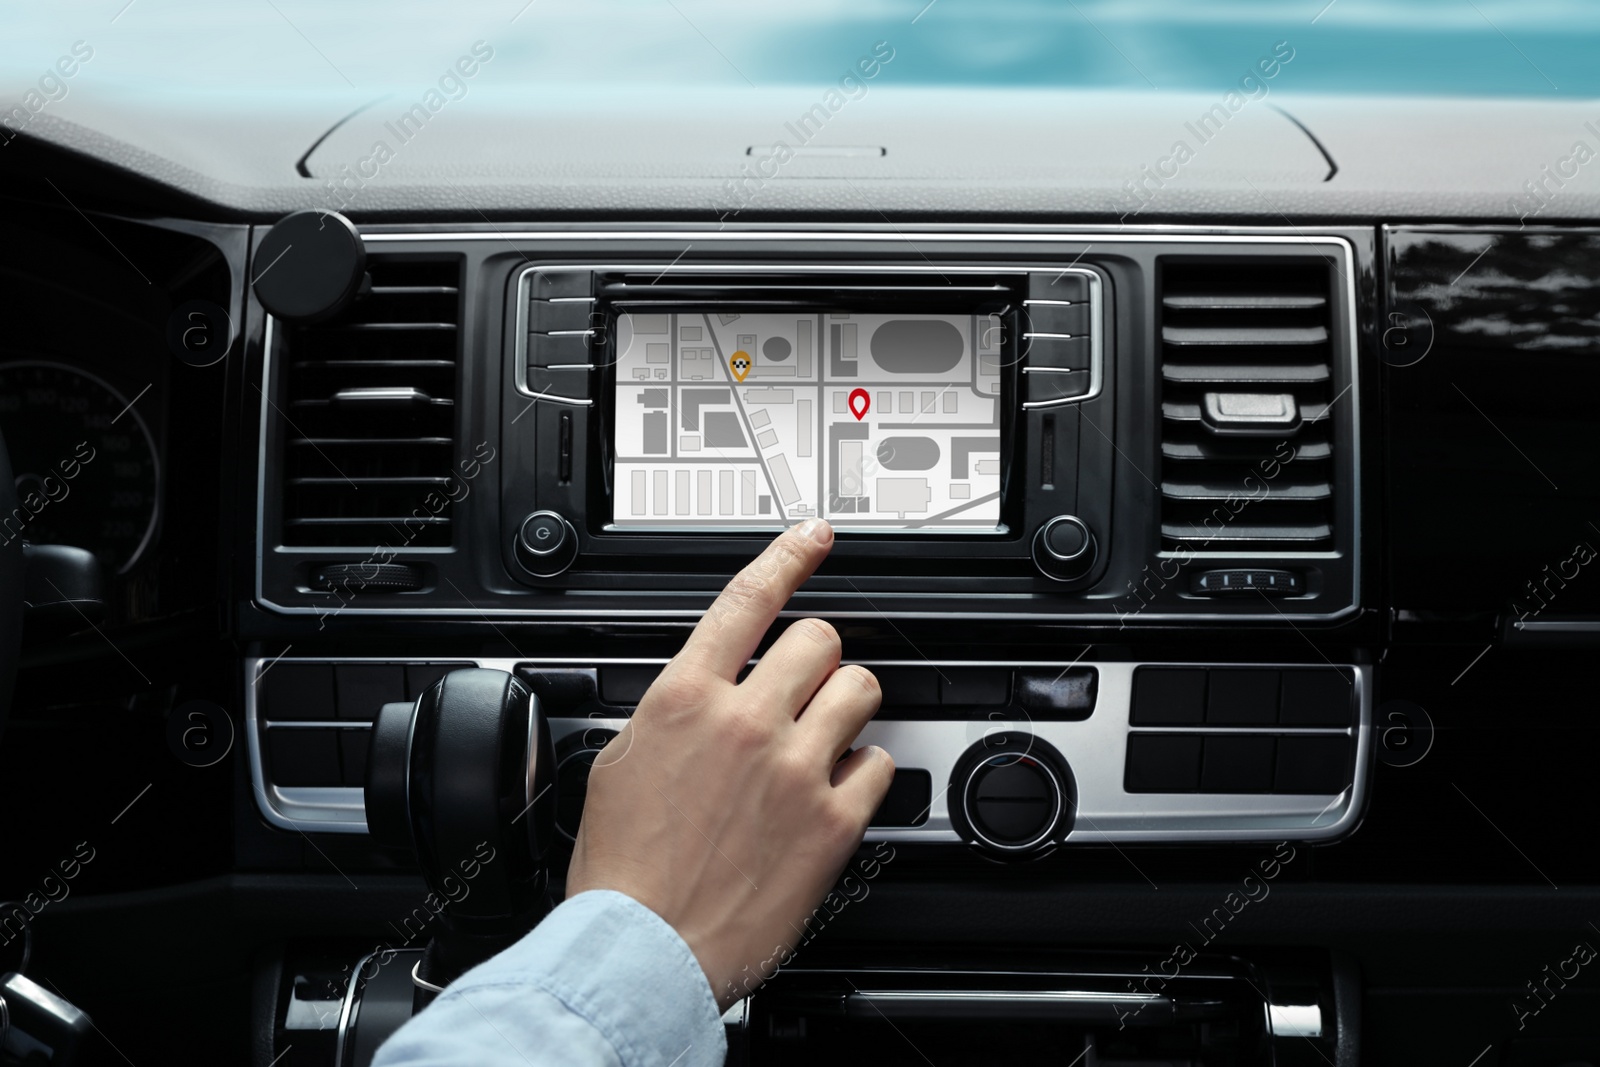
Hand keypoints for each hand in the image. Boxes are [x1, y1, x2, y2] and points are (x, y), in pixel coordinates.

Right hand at [565, 518, 893, 1007]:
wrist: (643, 949)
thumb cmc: (623, 872)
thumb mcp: (618, 765)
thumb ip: (668, 714)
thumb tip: (695, 695)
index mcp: (685, 699)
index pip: (747, 601)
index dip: (787, 557)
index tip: (813, 537)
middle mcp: (746, 722)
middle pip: (819, 640)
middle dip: (815, 656)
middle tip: (803, 685)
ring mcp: (796, 769)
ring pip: (859, 689)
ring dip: (845, 705)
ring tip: (825, 734)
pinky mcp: (833, 821)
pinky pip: (879, 763)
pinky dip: (863, 771)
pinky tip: (833, 790)